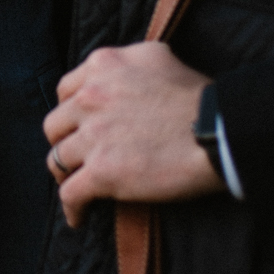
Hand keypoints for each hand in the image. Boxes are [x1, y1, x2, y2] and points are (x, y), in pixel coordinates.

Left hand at [42, 43, 222, 227]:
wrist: (219, 131)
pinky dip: (72, 208)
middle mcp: (90, 96)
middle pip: (55, 125)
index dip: (70, 111)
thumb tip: (115, 71)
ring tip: (76, 184)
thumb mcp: (156, 56)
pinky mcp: (102, 171)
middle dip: (64, 140)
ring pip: (57, 159)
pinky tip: (78, 216)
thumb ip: (127, 60)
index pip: (65, 91)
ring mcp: (93, 135)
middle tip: (78, 155)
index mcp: (103, 66)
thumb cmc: (199, 97)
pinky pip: (70, 194)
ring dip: (66, 174)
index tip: (78, 125)